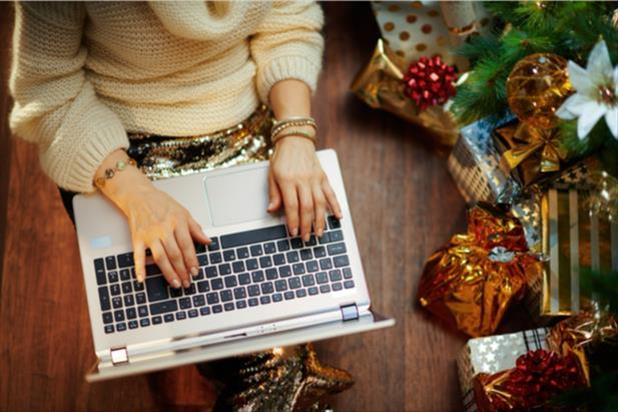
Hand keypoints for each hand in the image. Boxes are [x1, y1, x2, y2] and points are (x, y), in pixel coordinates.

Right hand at [96, 150, 208, 287]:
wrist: (139, 195)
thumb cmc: (162, 204)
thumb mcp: (183, 212)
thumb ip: (196, 228)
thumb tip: (208, 241)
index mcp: (177, 222)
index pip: (187, 245)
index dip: (192, 260)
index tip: (196, 271)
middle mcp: (164, 229)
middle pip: (175, 254)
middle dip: (183, 270)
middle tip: (187, 282)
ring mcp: (150, 235)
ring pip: (161, 257)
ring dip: (168, 272)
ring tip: (175, 283)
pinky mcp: (137, 238)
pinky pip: (138, 256)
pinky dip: (139, 268)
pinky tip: (142, 279)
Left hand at [267, 136, 341, 240]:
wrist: (296, 139)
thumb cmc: (282, 158)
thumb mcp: (272, 175)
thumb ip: (274, 194)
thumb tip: (272, 210)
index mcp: (288, 180)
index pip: (292, 205)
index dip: (293, 221)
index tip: (293, 233)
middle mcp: (303, 180)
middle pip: (307, 207)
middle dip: (307, 225)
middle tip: (306, 238)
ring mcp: (315, 178)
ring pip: (320, 203)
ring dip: (321, 220)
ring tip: (320, 233)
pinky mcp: (323, 177)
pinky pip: (331, 193)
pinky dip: (335, 206)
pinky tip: (338, 217)